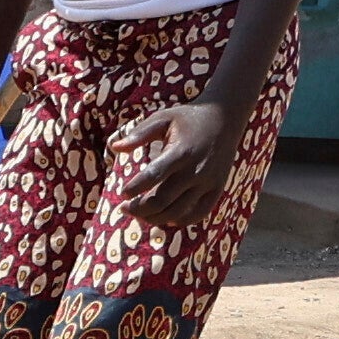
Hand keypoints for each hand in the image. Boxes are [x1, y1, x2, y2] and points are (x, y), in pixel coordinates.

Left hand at [118, 96, 238, 225]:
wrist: (225, 118)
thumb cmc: (188, 118)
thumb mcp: (163, 118)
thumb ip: (139, 134)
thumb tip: (114, 148)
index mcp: (181, 151)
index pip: (154, 175)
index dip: (136, 188)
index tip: (123, 194)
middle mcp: (195, 170)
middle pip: (163, 200)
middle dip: (140, 209)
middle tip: (124, 209)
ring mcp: (208, 182)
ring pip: (178, 211)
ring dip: (155, 218)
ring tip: (140, 215)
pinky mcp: (217, 189)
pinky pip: (199, 213)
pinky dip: (181, 221)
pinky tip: (167, 219)